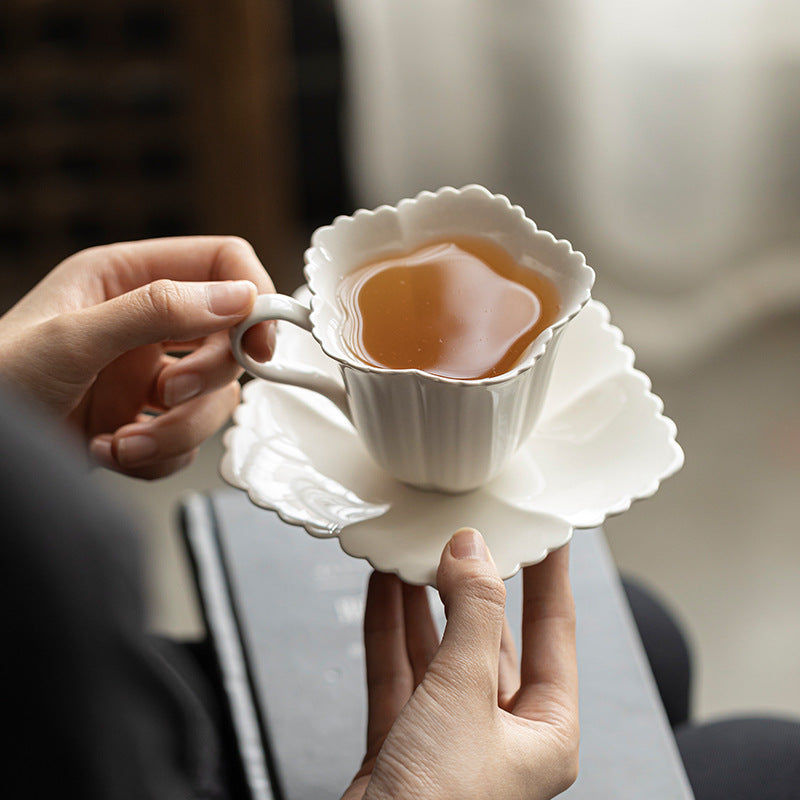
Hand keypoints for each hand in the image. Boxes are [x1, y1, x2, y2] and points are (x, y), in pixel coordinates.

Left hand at [0, 236, 273, 478]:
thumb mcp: (73, 337)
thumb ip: (157, 311)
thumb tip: (237, 299)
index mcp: (129, 277)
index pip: (222, 264)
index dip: (253, 296)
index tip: (259, 342)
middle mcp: (148, 323)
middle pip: (231, 339)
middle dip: (205, 378)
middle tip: (168, 394)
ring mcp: (150, 374)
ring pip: (216, 398)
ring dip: (177, 431)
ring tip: (123, 442)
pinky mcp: (149, 420)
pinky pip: (190, 440)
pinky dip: (158, 455)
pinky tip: (110, 451)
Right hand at [342, 530, 578, 799]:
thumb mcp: (466, 694)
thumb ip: (471, 615)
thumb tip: (473, 554)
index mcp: (544, 732)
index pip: (554, 633)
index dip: (549, 577)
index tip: (543, 534)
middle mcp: (500, 734)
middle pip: (488, 637)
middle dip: (470, 585)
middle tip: (462, 535)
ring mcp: (448, 737)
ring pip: (438, 649)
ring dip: (422, 601)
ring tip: (414, 552)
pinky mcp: (401, 741)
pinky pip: (399, 669)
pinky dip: (389, 627)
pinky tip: (384, 590)